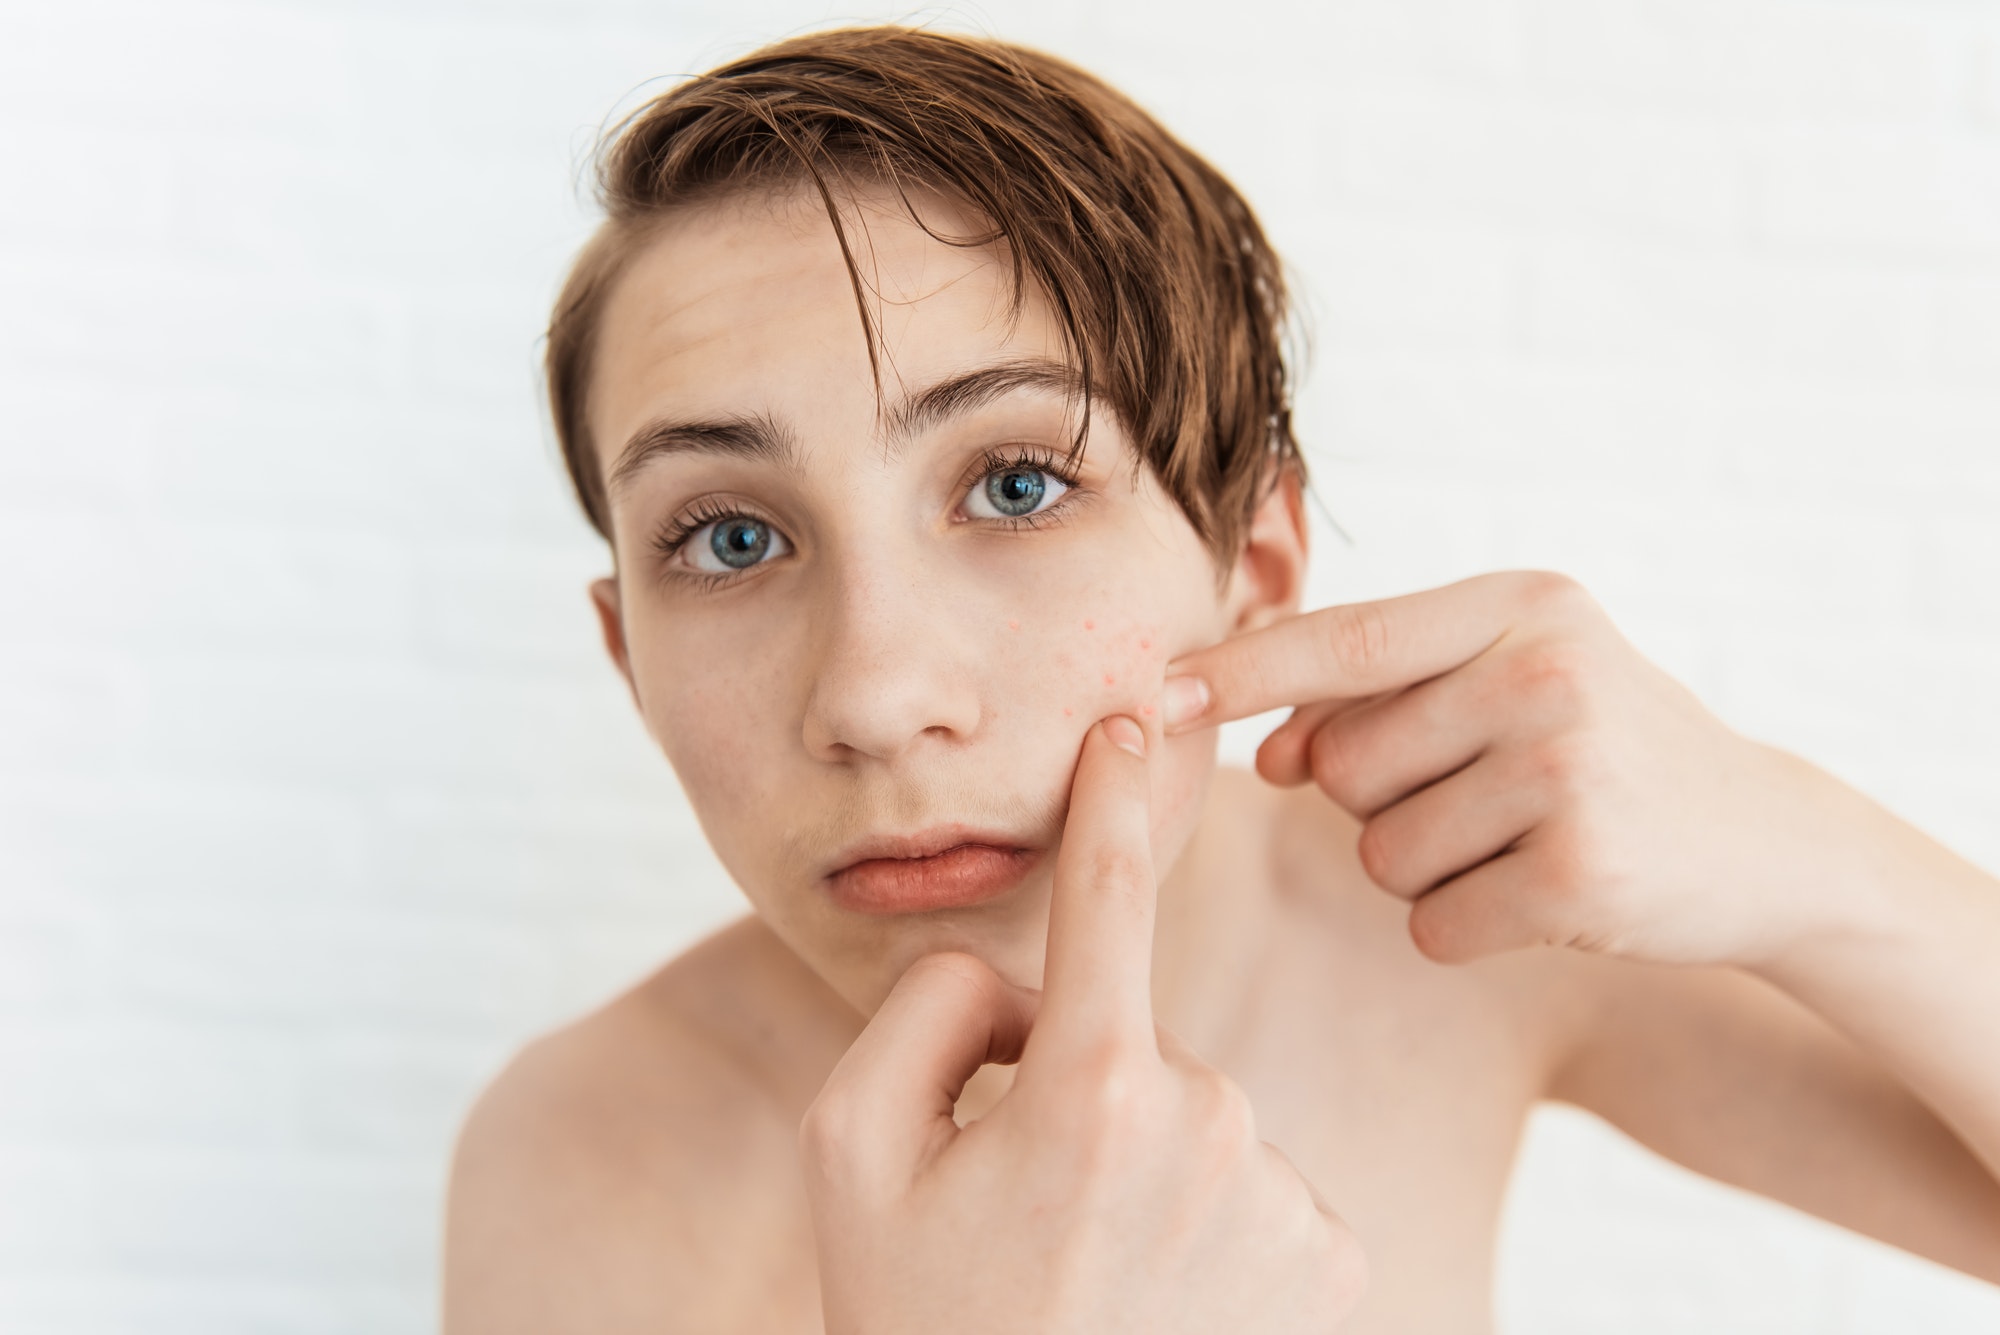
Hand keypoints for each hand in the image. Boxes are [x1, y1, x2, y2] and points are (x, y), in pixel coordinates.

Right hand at [799, 716, 1365, 1334]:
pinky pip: (1250, 1184)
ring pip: (1192, 1115)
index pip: (1104, 900)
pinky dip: (1205, 1220)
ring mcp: (1281, 1196)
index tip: (1132, 717)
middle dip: (1074, 1085)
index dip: (1110, 799)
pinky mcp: (1331, 1259)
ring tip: (1086, 1274)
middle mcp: (1210, 1123)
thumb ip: (927, 1014)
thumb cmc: (918, 1323)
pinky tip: (1158, 1297)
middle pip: (1128, 1035)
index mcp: (1090, 1087)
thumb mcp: (851, 1154)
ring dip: (1139, 1163)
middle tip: (1016, 1214)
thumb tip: (1027, 979)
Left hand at [1165, 571, 1872, 966]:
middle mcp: (1543, 671)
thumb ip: (1384, 697)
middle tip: (1481, 796)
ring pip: (1380, 852)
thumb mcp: (1511, 684)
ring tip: (1518, 840)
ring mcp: (1568, 770)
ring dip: (1423, 869)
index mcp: (1517, 605)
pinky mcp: (1582, 873)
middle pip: (1345, 764)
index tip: (1154, 696)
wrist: (1765, 843)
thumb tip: (1270, 752)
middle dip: (1377, 801)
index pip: (1343, 638)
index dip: (1240, 672)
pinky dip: (1464, 927)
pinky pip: (1433, 923)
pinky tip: (1541, 896)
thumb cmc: (1601, 751)